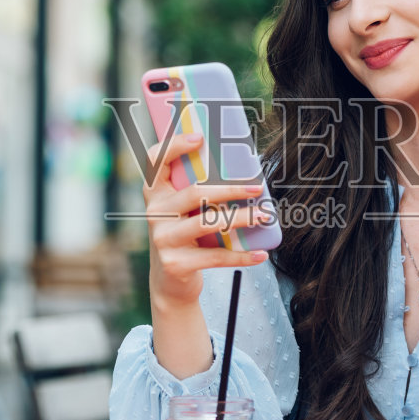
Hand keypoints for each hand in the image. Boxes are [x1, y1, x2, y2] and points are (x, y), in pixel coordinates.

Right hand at [142, 132, 270, 310]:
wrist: (170, 282)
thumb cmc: (186, 237)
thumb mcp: (185, 212)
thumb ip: (200, 191)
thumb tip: (243, 171)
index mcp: (155, 193)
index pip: (156, 160)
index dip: (175, 146)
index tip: (200, 137)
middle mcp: (155, 213)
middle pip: (193, 193)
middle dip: (229, 189)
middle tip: (257, 186)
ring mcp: (163, 239)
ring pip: (207, 223)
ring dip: (240, 218)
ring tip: (263, 215)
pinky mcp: (175, 263)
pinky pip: (215, 256)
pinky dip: (241, 255)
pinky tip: (260, 254)